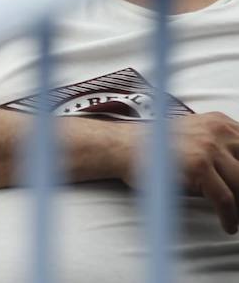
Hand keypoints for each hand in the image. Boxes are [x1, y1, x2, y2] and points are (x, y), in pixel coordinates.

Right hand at [121, 111, 238, 234]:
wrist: (120, 146)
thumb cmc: (154, 148)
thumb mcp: (194, 137)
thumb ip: (220, 149)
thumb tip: (236, 180)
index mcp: (220, 123)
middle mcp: (217, 130)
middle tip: (238, 202)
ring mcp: (208, 147)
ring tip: (236, 218)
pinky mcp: (198, 165)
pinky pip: (226, 198)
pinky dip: (230, 216)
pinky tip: (228, 224)